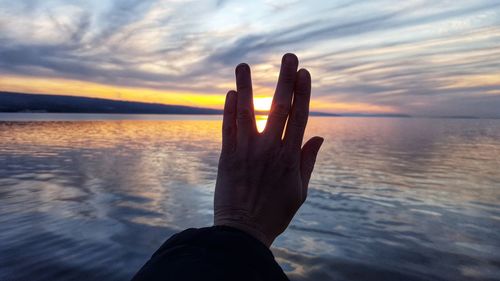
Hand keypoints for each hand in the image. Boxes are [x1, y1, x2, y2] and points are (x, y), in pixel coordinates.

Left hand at [214, 53, 323, 246]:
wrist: (243, 232)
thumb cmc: (274, 213)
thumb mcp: (300, 191)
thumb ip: (308, 161)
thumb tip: (318, 136)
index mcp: (290, 158)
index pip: (299, 118)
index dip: (302, 93)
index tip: (304, 73)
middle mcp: (269, 150)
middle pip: (279, 108)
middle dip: (285, 80)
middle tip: (288, 57)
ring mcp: (247, 152)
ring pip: (248, 112)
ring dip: (246, 87)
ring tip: (244, 65)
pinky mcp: (226, 157)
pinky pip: (227, 129)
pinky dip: (229, 110)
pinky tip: (231, 93)